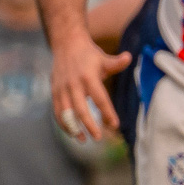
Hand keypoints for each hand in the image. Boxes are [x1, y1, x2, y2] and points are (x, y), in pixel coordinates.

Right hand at [50, 29, 128, 143]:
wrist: (66, 44)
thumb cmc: (89, 54)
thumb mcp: (103, 58)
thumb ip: (116, 63)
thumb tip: (128, 57)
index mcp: (88, 77)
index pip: (99, 98)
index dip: (107, 112)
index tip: (114, 125)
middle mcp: (73, 85)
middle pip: (80, 109)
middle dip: (88, 125)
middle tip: (97, 137)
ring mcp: (62, 89)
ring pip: (66, 113)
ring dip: (73, 127)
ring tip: (82, 140)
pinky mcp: (55, 92)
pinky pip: (57, 111)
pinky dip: (63, 123)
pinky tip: (72, 132)